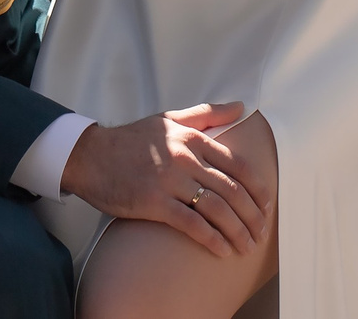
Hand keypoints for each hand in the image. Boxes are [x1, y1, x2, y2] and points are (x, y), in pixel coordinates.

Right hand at [60, 103, 270, 255]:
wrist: (92, 156)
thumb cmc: (132, 140)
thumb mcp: (170, 118)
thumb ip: (207, 114)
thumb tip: (241, 106)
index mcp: (193, 139)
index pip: (237, 165)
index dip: (257, 188)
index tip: (266, 206)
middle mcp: (186, 158)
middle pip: (232, 190)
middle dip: (252, 216)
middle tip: (261, 232)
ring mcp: (170, 181)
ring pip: (217, 209)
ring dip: (237, 231)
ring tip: (247, 245)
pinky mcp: (155, 203)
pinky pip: (192, 224)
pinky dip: (212, 239)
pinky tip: (223, 250)